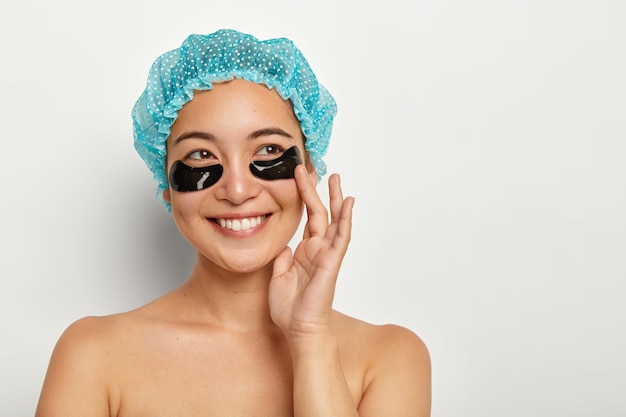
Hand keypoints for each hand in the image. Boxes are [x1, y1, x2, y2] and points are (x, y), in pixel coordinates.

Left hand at [268, 165, 354, 339]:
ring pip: (335, 221)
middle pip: (321, 213)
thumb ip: (282, 258)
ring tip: (335, 178)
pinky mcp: (332, 262)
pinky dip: (346, 219)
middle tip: (313, 169)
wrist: (298, 328)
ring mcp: (326, 254)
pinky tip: (348, 203)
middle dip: (317, 190)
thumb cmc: (289, 308)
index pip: (307, 219)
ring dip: (335, 199)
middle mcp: (317, 250)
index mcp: (305, 252)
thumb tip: (285, 245)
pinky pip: (341, 237)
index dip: (304, 197)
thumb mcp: (277, 276)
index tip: (298, 178)